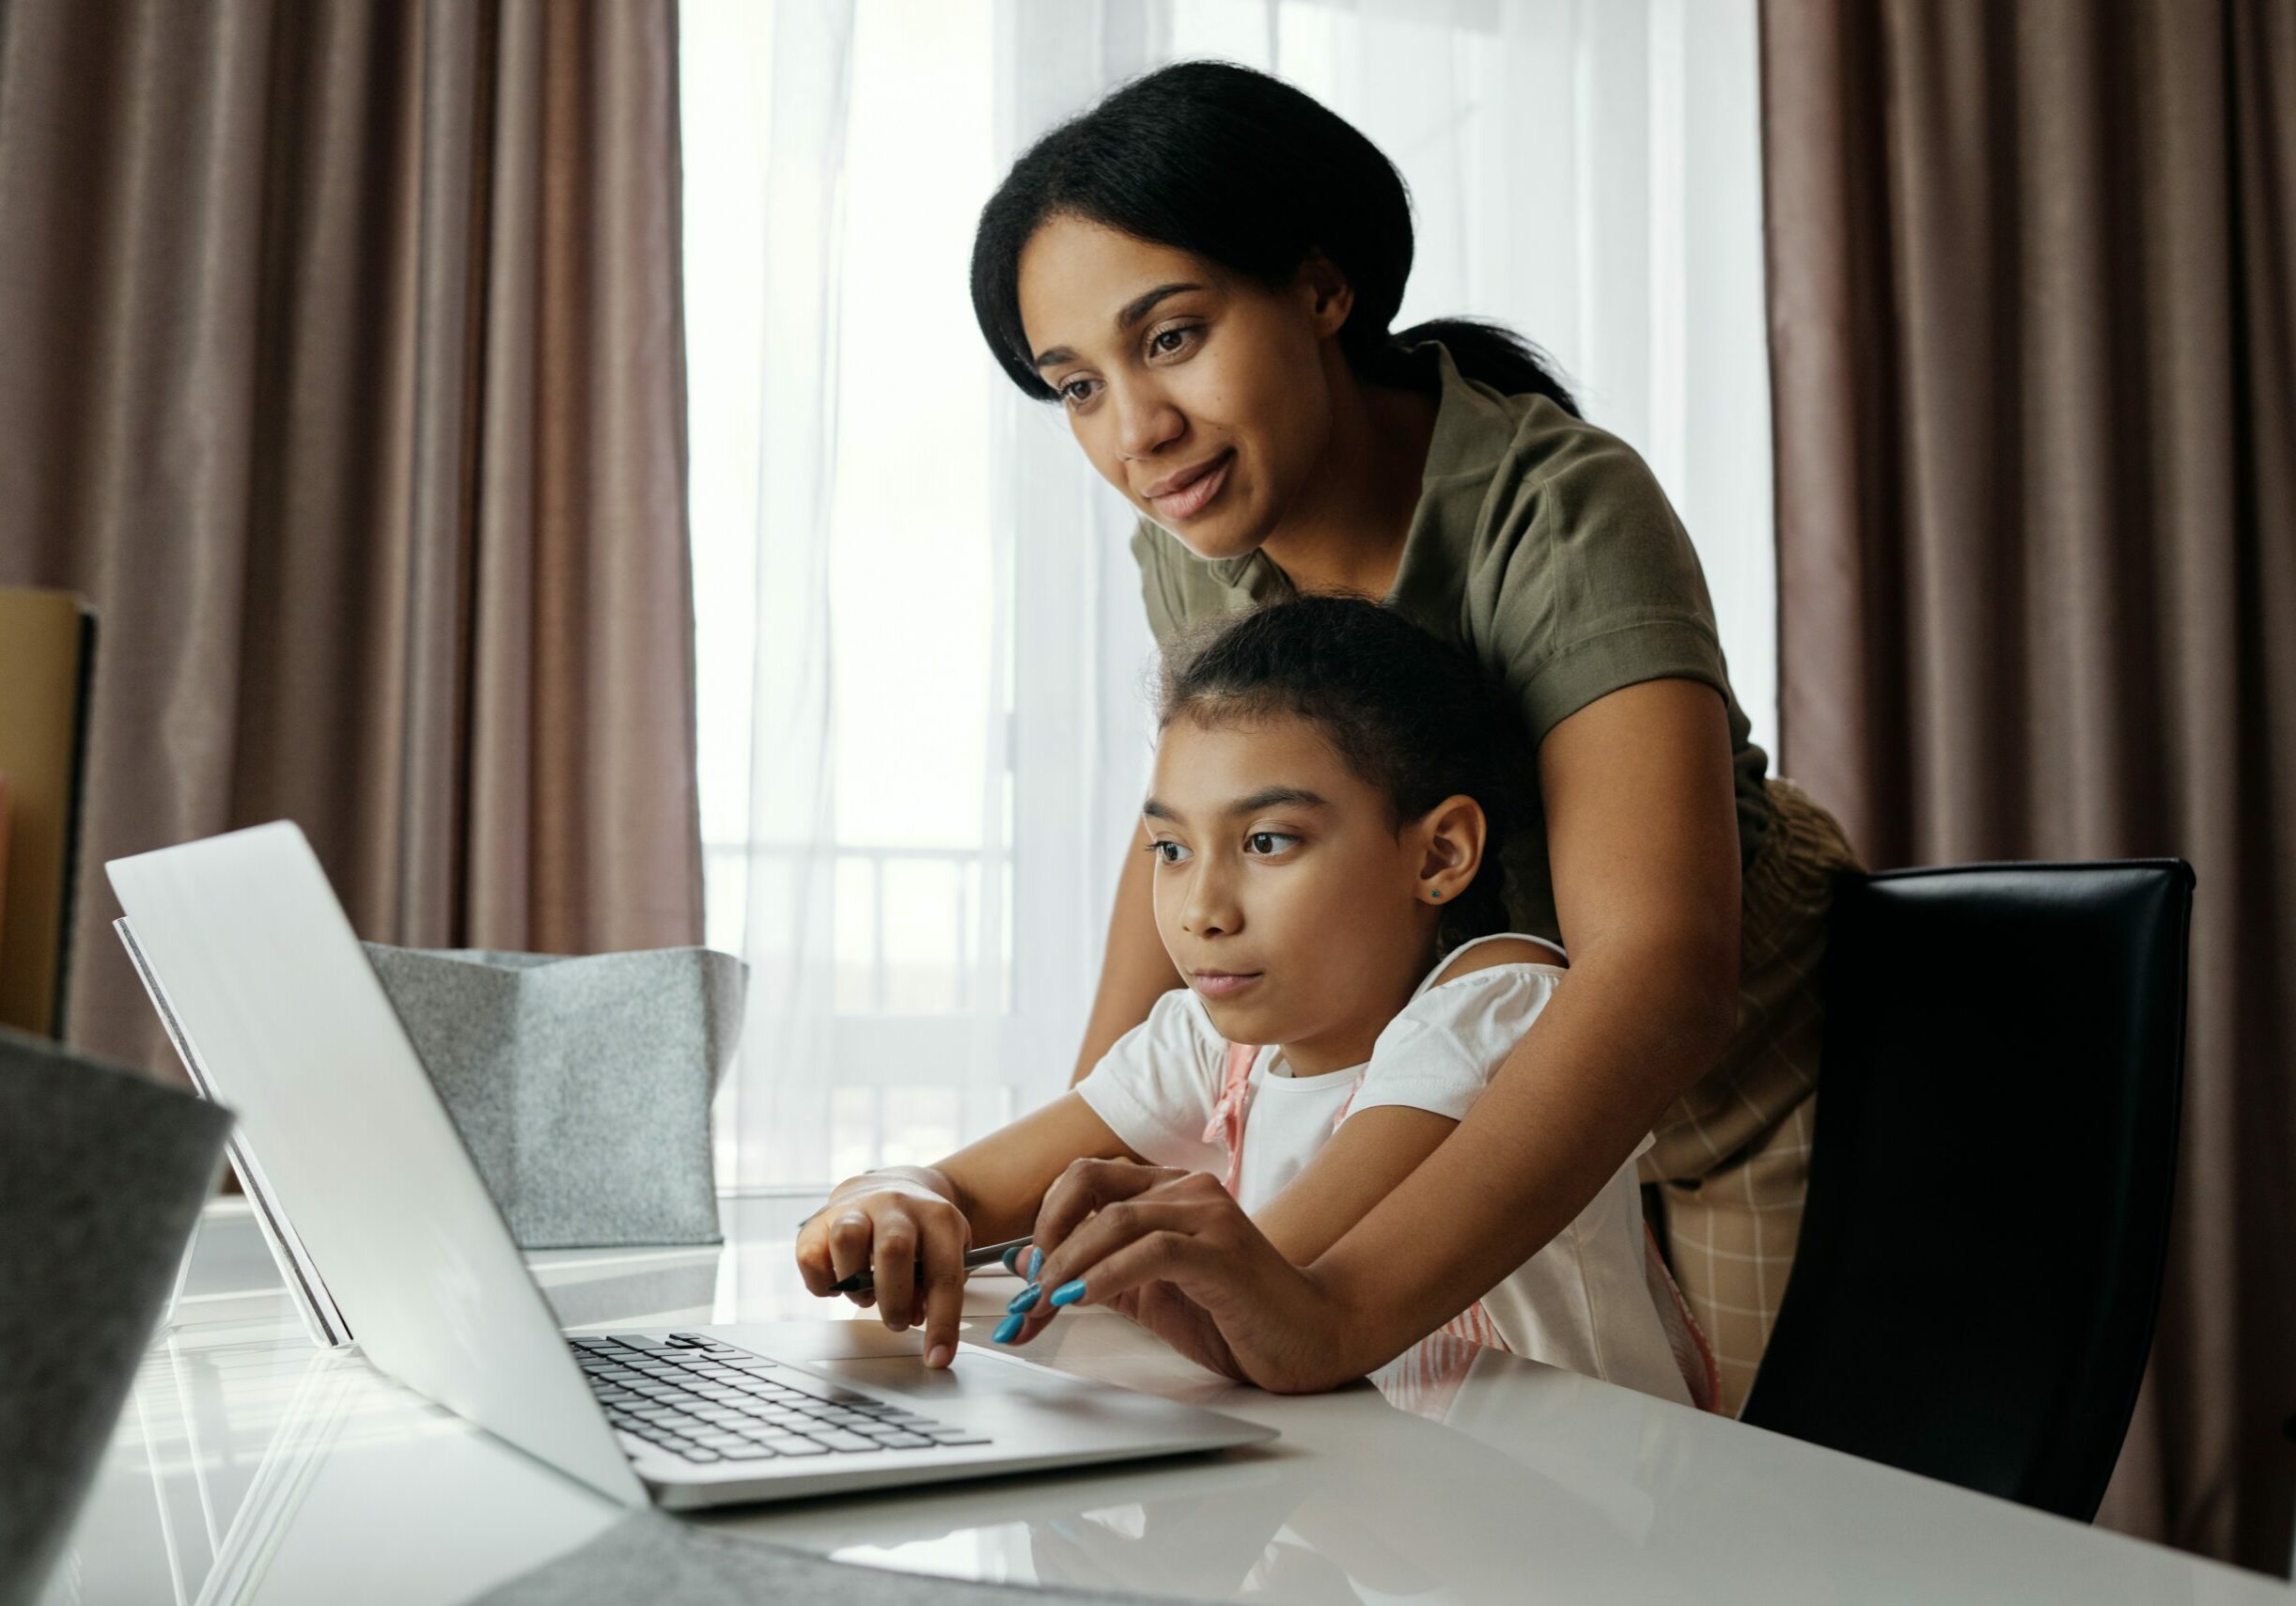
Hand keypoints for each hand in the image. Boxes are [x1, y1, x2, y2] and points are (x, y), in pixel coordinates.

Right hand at [793, 1170, 968, 1367]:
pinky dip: (822, 1282)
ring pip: (846, 1239)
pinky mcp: (819, 1220)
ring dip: (855, 1284)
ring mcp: (855, 1209)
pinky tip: (839, 1283)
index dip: (942, 1322)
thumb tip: (915, 1317)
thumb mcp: (945, 1252)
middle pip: (893, 1248)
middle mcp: (896, 1206)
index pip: (943, 1273)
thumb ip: (935, 1287)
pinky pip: (810, 1255)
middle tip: (897, 1321)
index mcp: (937, 1217)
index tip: (937, 1358)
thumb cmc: (921, 1232)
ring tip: (865, 1295)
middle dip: (894, 1299)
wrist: (892, 1186)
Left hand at [996, 1160, 1350, 1392]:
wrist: (1306, 1338)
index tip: (1029, 1274)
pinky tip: (1082, 1301)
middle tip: (1030, 1292)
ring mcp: (1209, 1216)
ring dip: (1068, 1265)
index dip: (1045, 1220)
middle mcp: (1187, 1189)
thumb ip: (1092, 1271)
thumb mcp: (1146, 1293)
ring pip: (1115, 1218)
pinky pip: (1152, 1251)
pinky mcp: (1223, 1253)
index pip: (1085, 1177)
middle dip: (1046, 1238)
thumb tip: (1025, 1261)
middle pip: (1089, 1183)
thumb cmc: (1232, 1316)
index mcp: (1168, 1191)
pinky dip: (1106, 1275)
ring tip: (1047, 1304)